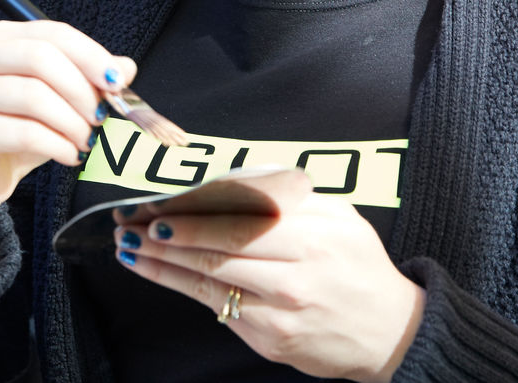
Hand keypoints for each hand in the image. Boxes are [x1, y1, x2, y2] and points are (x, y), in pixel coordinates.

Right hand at [0, 19, 136, 217]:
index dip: (90, 55)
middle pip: (41, 58)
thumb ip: (89, 80)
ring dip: (72, 122)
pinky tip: (71, 156)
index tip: (117, 82)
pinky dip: (57, 145)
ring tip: (87, 141)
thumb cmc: (19, 131)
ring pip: (33, 96)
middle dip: (81, 89)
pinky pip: (23, 132)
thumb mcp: (59, 101)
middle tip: (102, 117)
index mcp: (0, 38)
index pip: (53, 33)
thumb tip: (126, 68)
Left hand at [113, 194, 424, 382]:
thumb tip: (229, 178)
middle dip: (165, 233)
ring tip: (127, 246)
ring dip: (160, 261)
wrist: (389, 331)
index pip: (239, 214)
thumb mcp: (336, 215)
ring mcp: (281, 308)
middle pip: (217, 246)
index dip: (192, 209)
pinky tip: (153, 272)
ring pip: (208, 278)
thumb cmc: (355, 264)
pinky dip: (178, 287)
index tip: (156, 202)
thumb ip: (286, 195)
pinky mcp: (271, 338)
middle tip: (129, 221)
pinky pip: (216, 307)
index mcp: (312, 231)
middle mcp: (295, 270)